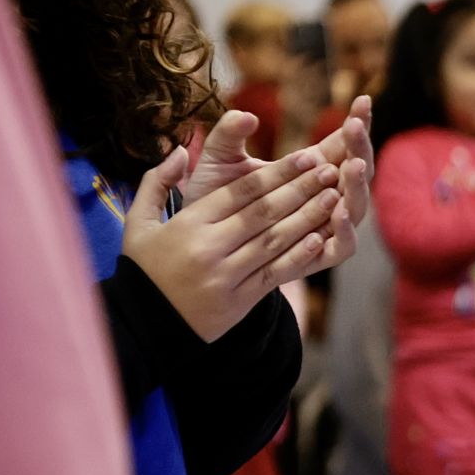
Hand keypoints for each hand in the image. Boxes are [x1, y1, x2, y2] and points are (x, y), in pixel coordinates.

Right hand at [121, 146, 341, 340]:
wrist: (146, 324)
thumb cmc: (145, 267)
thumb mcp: (139, 222)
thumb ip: (156, 182)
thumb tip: (179, 149)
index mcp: (189, 225)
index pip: (241, 192)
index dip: (276, 173)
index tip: (305, 156)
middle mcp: (210, 249)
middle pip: (263, 213)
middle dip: (300, 190)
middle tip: (329, 171)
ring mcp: (227, 276)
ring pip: (274, 242)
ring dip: (308, 219)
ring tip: (334, 198)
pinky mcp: (241, 301)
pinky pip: (275, 274)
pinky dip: (299, 256)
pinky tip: (321, 239)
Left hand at [184, 99, 373, 248]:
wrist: (207, 246)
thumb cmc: (216, 200)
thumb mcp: (217, 161)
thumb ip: (228, 135)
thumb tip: (246, 116)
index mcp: (312, 170)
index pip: (344, 144)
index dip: (357, 124)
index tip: (361, 100)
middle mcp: (328, 198)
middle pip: (359, 173)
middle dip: (360, 148)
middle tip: (355, 127)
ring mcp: (327, 228)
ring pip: (356, 208)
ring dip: (357, 186)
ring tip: (352, 165)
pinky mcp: (320, 256)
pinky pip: (343, 247)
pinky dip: (345, 230)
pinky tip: (338, 210)